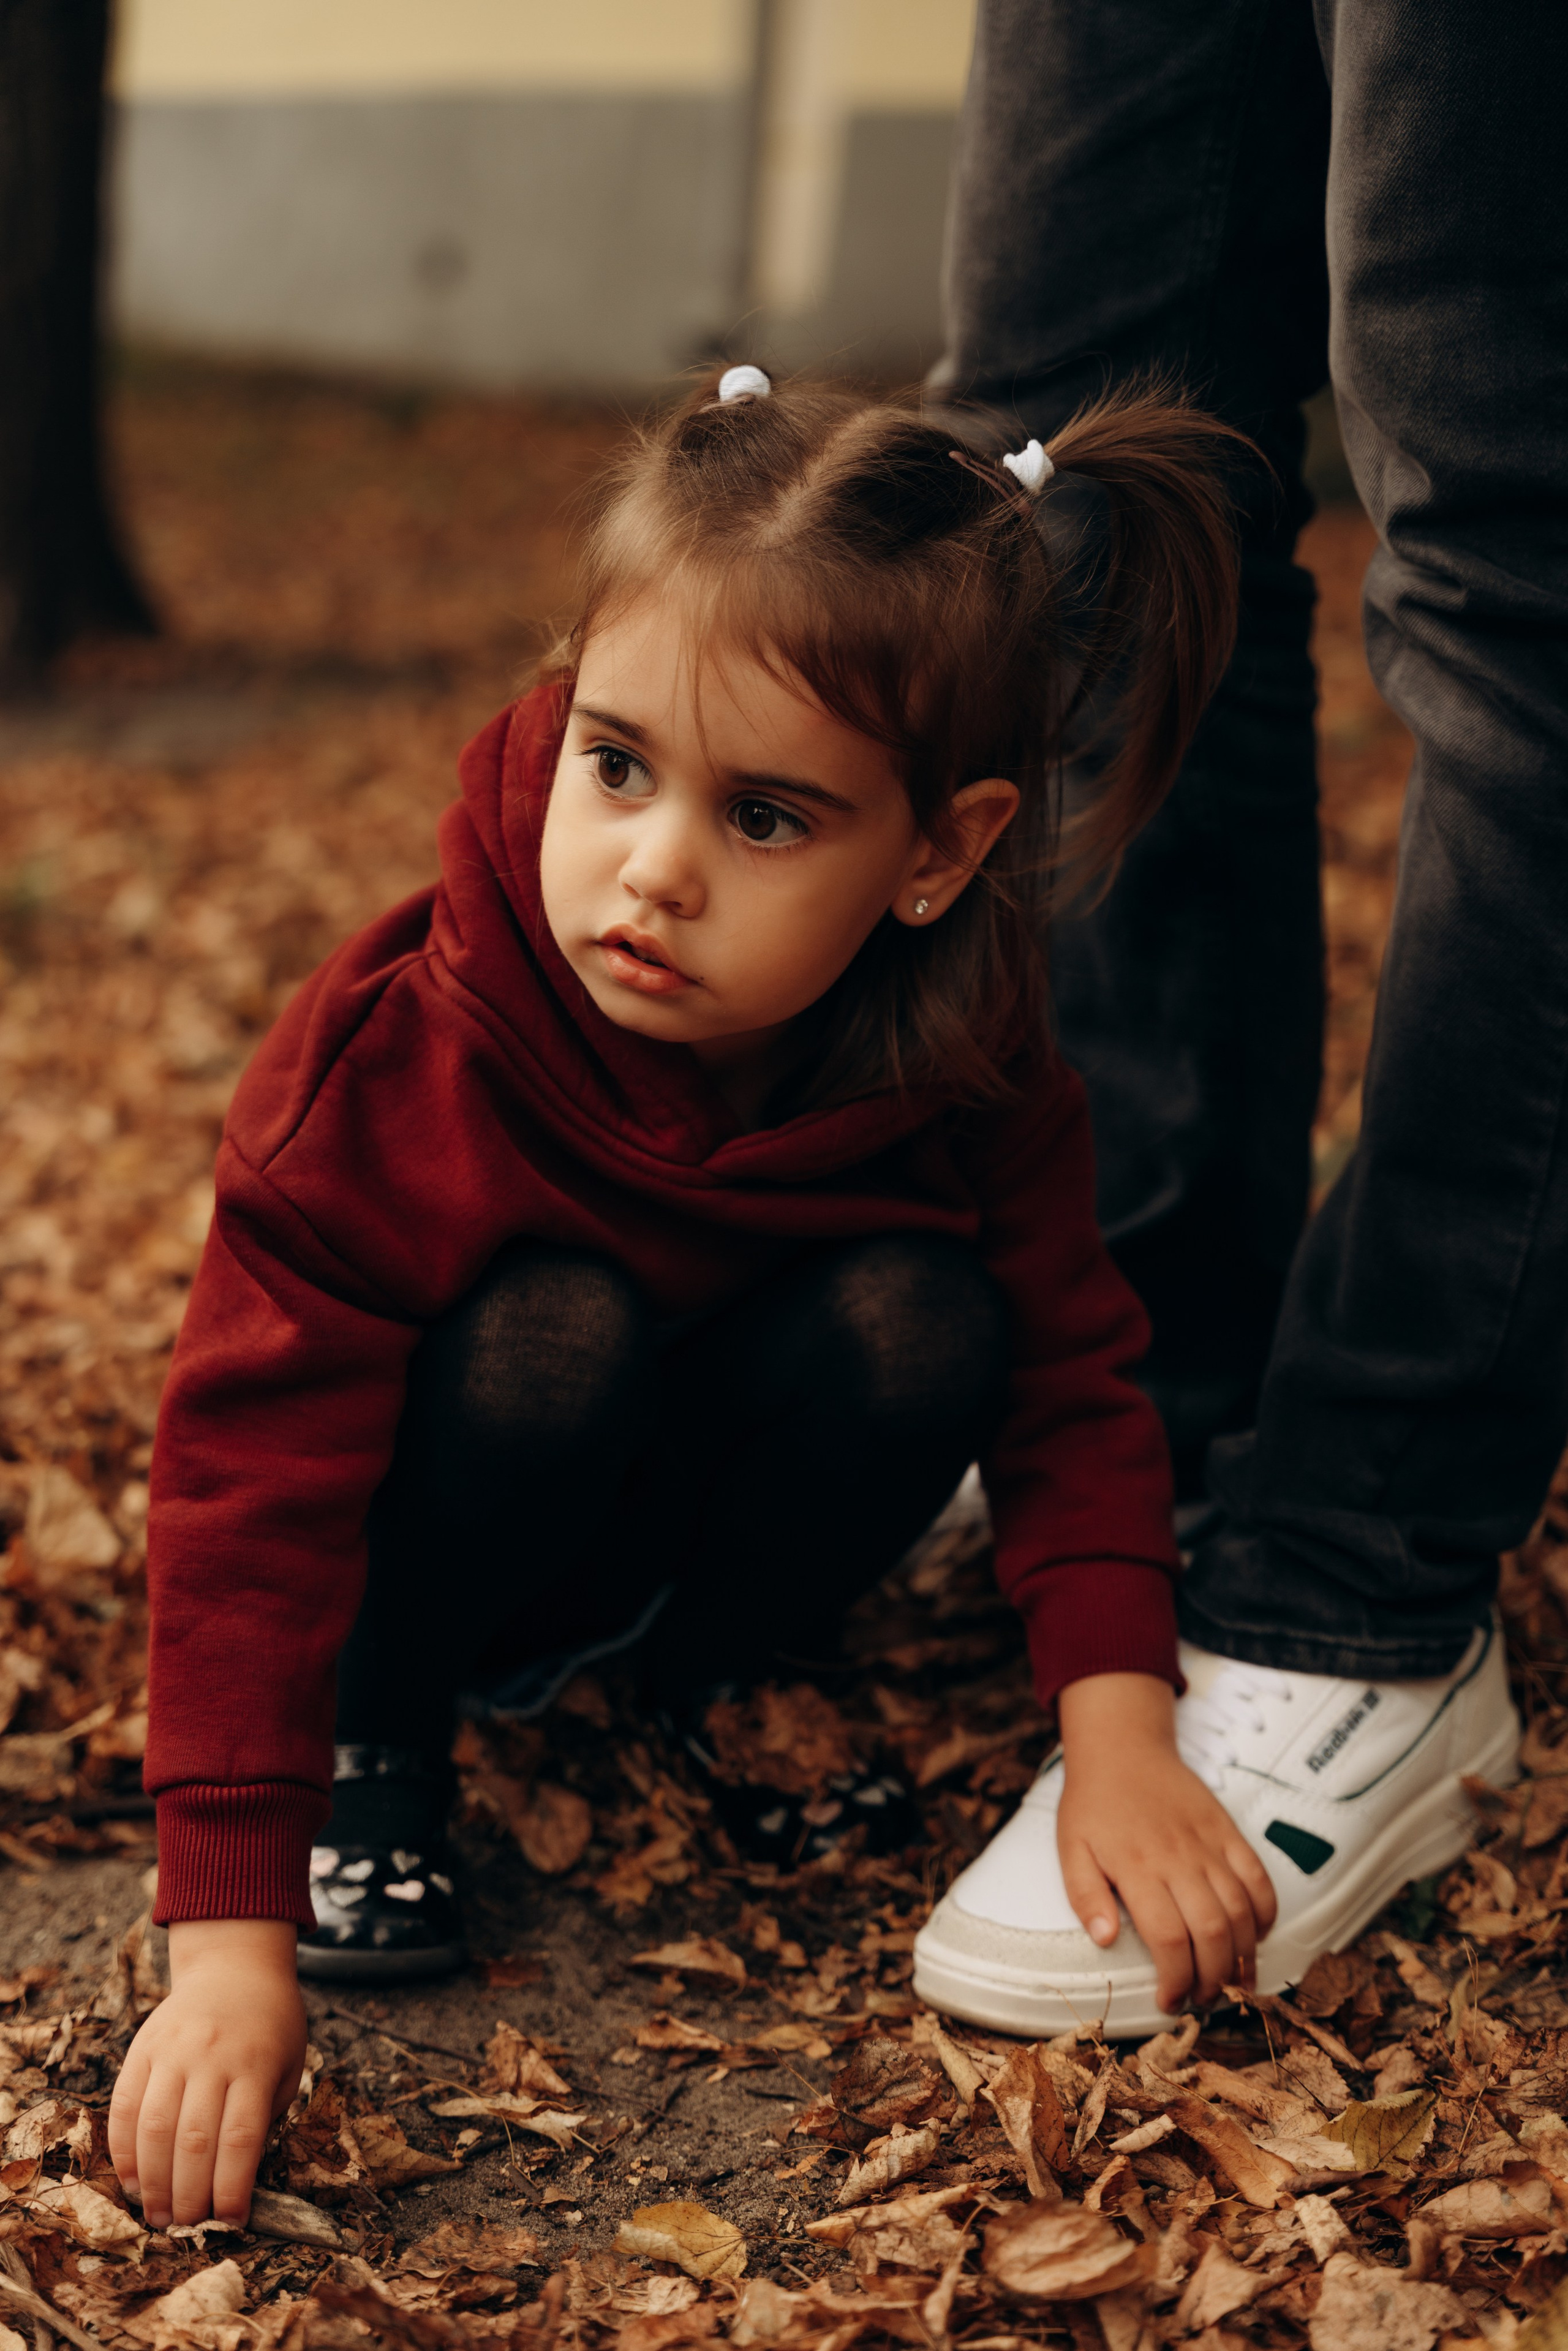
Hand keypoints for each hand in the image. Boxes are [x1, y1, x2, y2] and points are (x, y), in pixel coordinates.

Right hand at [109, 1919, 305, 2227]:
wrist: (235, 1965)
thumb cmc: (271, 2026)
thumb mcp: (288, 2065)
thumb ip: (265, 2116)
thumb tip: (236, 2181)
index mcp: (255, 2065)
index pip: (240, 2139)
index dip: (233, 2188)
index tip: (231, 2223)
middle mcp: (212, 2057)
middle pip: (193, 2140)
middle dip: (188, 2196)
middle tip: (186, 2228)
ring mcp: (173, 2051)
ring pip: (154, 2127)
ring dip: (153, 2182)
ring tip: (157, 2216)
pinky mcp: (143, 2049)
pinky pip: (124, 2106)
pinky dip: (123, 2150)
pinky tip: (133, 2180)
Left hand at [1056, 1672, 1277, 2014]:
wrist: (1123, 1747)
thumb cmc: (1094, 1803)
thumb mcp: (1071, 1849)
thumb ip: (1084, 1895)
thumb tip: (1104, 1940)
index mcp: (1137, 1868)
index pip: (1167, 1939)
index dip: (1175, 1980)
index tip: (1169, 2001)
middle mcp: (1178, 1859)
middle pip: (1211, 1933)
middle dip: (1212, 1980)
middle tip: (1203, 2000)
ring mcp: (1208, 1844)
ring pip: (1241, 1912)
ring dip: (1243, 1956)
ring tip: (1233, 1983)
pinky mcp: (1228, 1831)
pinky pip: (1259, 1878)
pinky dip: (1266, 1913)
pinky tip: (1257, 1936)